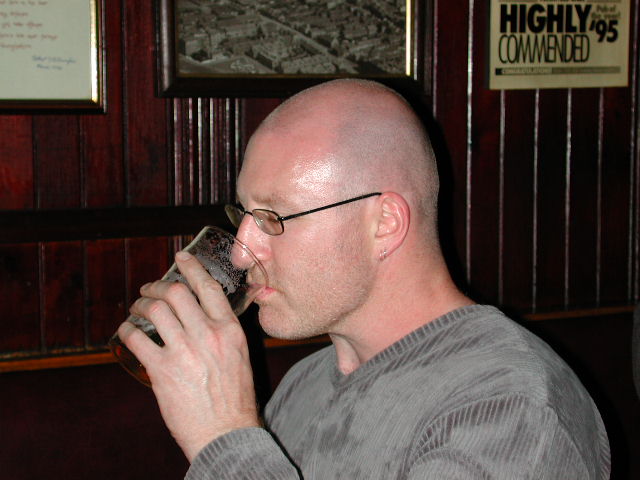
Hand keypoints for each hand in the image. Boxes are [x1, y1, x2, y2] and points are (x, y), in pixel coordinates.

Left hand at [117, 250, 260, 461]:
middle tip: (148, 288)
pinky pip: (137, 338)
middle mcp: (207, 334)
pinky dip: (127, 330)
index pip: (208, 287)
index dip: (191, 267)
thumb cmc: (234, 398)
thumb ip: (223, 332)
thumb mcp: (239, 355)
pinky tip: (125, 331)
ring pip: (154, 309)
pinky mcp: (162, 369)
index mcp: (229, 329)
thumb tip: (203, 315)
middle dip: (156, 285)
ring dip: (139, 304)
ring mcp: (184, 350)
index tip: (180, 256)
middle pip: (176, 292)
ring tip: (135, 308)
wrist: (226, 432)